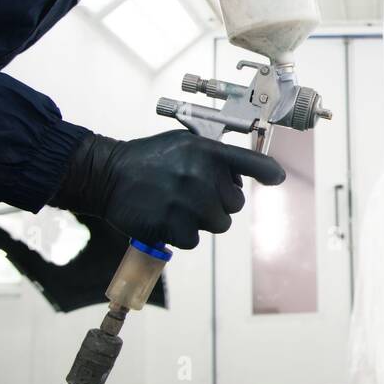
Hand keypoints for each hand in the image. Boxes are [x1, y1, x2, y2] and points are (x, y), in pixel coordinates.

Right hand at [51, 130, 284, 248]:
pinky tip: (164, 218)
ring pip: (218, 224)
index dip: (268, 172)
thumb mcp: (184, 143)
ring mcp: (188, 202)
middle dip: (219, 204)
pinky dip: (181, 235)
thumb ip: (214, 157)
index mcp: (207, 151)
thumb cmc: (148, 160)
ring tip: (177, 206)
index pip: (251, 162)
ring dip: (202, 221)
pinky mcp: (173, 225)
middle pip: (235, 205)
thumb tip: (239, 177)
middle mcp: (202, 175)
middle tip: (193, 195)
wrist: (107, 175)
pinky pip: (194, 240)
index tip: (276, 178)